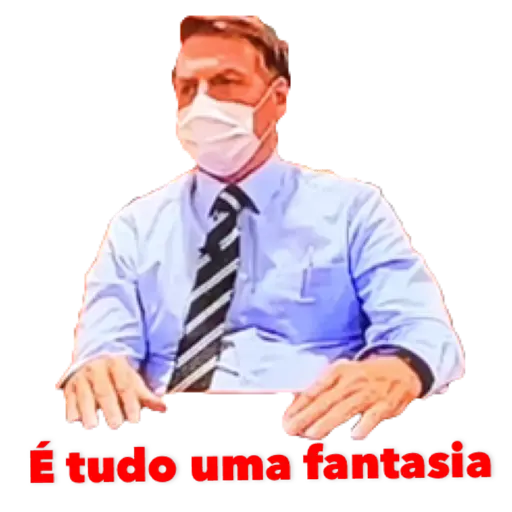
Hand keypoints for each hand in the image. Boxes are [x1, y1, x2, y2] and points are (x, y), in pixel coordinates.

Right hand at [59, 356, 168, 430]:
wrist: (91, 363)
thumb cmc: (117, 376)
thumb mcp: (133, 381)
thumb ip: (147, 395)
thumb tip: (165, 406)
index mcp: (117, 365)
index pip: (125, 387)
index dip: (131, 405)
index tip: (135, 421)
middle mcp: (98, 370)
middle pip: (105, 393)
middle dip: (111, 411)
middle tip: (116, 427)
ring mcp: (81, 380)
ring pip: (85, 398)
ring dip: (88, 414)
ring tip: (93, 427)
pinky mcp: (68, 390)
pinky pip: (69, 402)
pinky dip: (71, 413)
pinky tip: (75, 423)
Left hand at [280, 356, 421, 441]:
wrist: (402, 368)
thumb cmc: (365, 375)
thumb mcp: (343, 374)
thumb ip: (323, 388)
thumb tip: (296, 403)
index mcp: (338, 371)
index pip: (314, 390)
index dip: (298, 405)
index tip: (285, 418)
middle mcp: (352, 380)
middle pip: (325, 401)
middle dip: (306, 417)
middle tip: (290, 429)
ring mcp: (369, 392)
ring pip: (345, 409)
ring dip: (327, 423)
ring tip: (310, 434)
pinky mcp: (387, 404)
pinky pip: (374, 416)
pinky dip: (364, 425)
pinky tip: (354, 437)